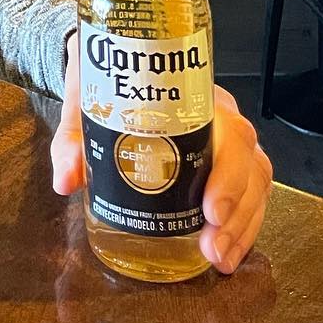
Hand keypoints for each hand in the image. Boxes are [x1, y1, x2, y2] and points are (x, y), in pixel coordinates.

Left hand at [50, 32, 273, 275]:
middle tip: (212, 245)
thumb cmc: (106, 80)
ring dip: (244, 225)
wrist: (111, 63)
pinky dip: (245, 226)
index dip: (227, 172)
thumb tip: (66, 180)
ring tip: (219, 258)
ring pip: (256, 181)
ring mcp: (228, 139)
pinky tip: (230, 251)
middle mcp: (218, 116)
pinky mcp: (228, 161)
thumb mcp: (84, 101)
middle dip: (236, 211)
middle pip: (248, 162)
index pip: (227, 130)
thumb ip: (73, 139)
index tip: (210, 208)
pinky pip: (252, 192)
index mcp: (191, 96)